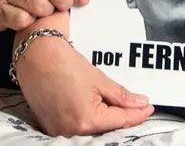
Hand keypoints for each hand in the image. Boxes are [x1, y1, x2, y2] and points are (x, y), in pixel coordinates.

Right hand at [15, 34, 152, 135]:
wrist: (35, 54)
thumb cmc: (64, 62)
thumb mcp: (98, 78)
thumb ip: (121, 95)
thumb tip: (141, 103)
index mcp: (87, 120)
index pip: (121, 121)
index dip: (138, 114)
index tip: (149, 107)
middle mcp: (72, 131)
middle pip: (107, 128)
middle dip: (122, 116)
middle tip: (137, 105)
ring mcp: (59, 131)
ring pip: (93, 129)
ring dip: (106, 119)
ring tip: (115, 104)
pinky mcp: (51, 127)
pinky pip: (77, 127)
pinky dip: (88, 119)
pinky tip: (95, 107)